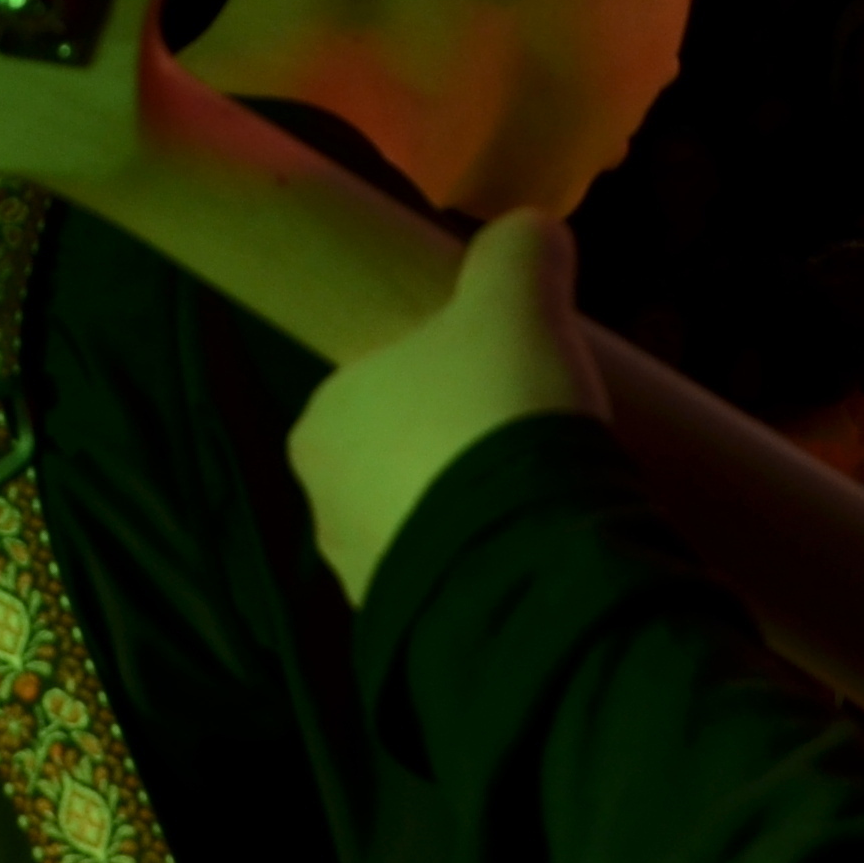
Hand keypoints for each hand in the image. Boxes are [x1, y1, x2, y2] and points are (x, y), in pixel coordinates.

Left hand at [290, 212, 606, 600]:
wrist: (524, 557)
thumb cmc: (498, 409)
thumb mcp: (516, 301)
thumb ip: (519, 253)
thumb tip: (532, 231)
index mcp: (321, 420)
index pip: (377, 382)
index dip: (441, 375)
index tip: (499, 380)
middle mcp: (321, 503)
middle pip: (400, 455)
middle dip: (455, 449)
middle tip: (527, 438)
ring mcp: (360, 576)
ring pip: (423, 524)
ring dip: (469, 514)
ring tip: (542, 503)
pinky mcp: (407, 632)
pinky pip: (450, 580)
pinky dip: (484, 566)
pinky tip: (535, 556)